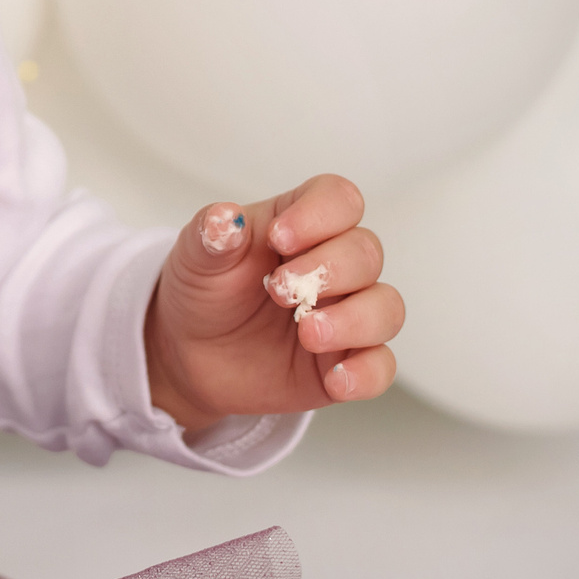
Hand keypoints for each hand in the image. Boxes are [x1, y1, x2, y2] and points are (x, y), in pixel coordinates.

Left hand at [141, 174, 402, 432]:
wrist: (191, 353)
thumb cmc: (205, 292)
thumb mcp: (196, 258)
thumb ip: (210, 236)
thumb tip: (225, 219)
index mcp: (301, 225)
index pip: (339, 199)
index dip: (320, 214)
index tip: (279, 239)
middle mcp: (334, 266)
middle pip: (367, 252)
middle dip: (329, 270)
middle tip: (278, 291)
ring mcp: (346, 314)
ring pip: (386, 308)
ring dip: (354, 320)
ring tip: (307, 333)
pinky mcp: (348, 362)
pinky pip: (381, 367)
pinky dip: (365, 373)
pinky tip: (335, 379)